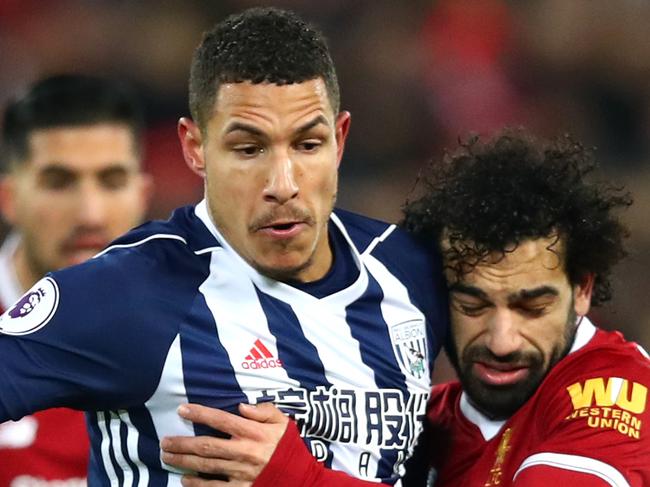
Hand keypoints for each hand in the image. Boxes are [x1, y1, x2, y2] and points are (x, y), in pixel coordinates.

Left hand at [160, 402, 288, 485]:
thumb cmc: (289, 446)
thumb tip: (241, 406)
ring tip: (167, 456)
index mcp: (252, 432)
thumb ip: (263, 411)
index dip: (200, 413)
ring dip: (184, 460)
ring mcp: (240, 472)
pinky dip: (198, 484)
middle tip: (164, 440)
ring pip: (205, 465)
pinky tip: (185, 480)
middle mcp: (243, 451)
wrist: (302, 477)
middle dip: (182, 442)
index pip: (221, 419)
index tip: (182, 409)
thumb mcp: (282, 422)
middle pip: (206, 445)